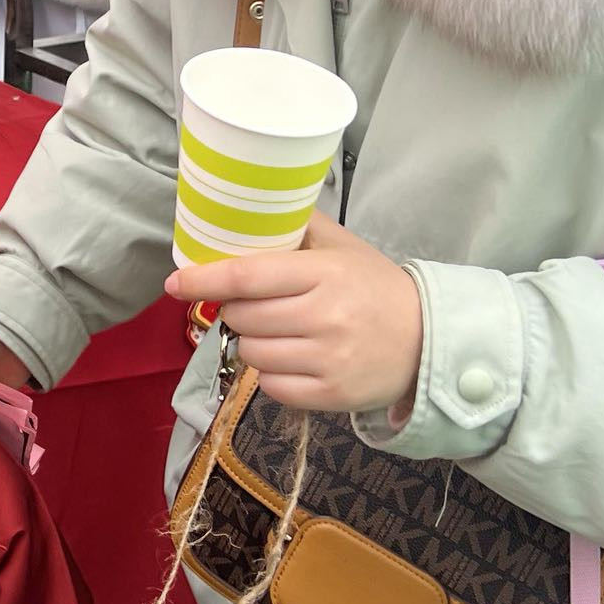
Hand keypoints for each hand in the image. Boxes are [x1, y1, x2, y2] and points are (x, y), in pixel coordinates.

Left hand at [166, 211, 423, 413]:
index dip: (204, 279)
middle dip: (236, 310)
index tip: (174, 283)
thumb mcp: (342, 247)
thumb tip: (243, 209)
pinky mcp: (331, 395)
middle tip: (254, 304)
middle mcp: (324, 317)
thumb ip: (296, 226)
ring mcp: (328, 360)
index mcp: (324, 273)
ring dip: (252, 341)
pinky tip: (292, 357)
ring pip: (253, 352)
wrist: (430, 340)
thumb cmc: (375, 288)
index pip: (248, 276)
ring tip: (278, 330)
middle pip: (244, 317)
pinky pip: (273, 386)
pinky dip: (271, 373)